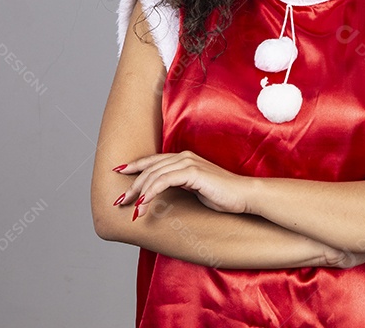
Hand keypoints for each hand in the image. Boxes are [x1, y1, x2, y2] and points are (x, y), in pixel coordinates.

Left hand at [113, 150, 248, 220]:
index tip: (119, 173)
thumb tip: (162, 194)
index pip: (154, 160)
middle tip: (119, 200)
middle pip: (150, 167)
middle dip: (132, 184)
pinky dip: (151, 192)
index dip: (135, 165)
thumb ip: (180, 186)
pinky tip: (144, 203)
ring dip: (139, 191)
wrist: (244, 196)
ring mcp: (188, 163)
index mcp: (184, 159)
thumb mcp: (196, 190)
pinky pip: (164, 181)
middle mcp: (184, 157)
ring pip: (154, 174)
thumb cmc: (223, 196)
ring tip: (131, 207)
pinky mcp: (193, 172)